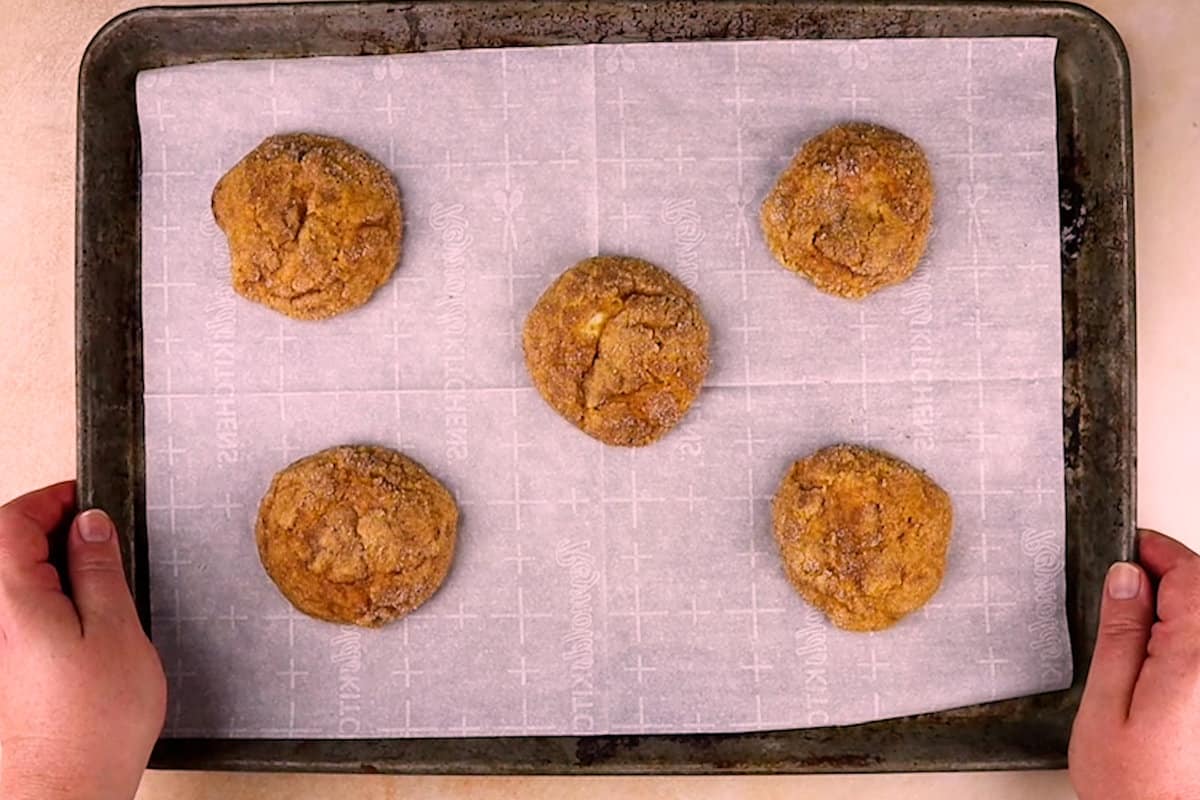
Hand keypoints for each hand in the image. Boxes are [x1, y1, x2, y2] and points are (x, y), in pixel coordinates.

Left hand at [0, 482, 164, 799]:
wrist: (63, 793)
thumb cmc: (91, 726)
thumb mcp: (116, 631)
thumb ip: (99, 571)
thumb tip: (91, 527)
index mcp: (12, 601)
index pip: (12, 523)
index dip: (49, 500)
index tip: (85, 497)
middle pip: (2, 550)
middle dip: (44, 527)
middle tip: (92, 528)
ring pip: (7, 583)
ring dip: (43, 564)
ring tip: (91, 570)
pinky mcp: (3, 670)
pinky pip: (14, 613)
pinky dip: (41, 596)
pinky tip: (78, 614)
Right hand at [1069, 529, 1199, 799]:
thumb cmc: (1136, 786)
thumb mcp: (1105, 704)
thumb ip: (1119, 634)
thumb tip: (1126, 579)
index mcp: (1196, 657)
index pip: (1190, 573)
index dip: (1156, 552)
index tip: (1130, 549)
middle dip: (1171, 580)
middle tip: (1127, 587)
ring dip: (1182, 613)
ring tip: (1143, 629)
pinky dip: (1189, 643)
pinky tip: (1165, 663)